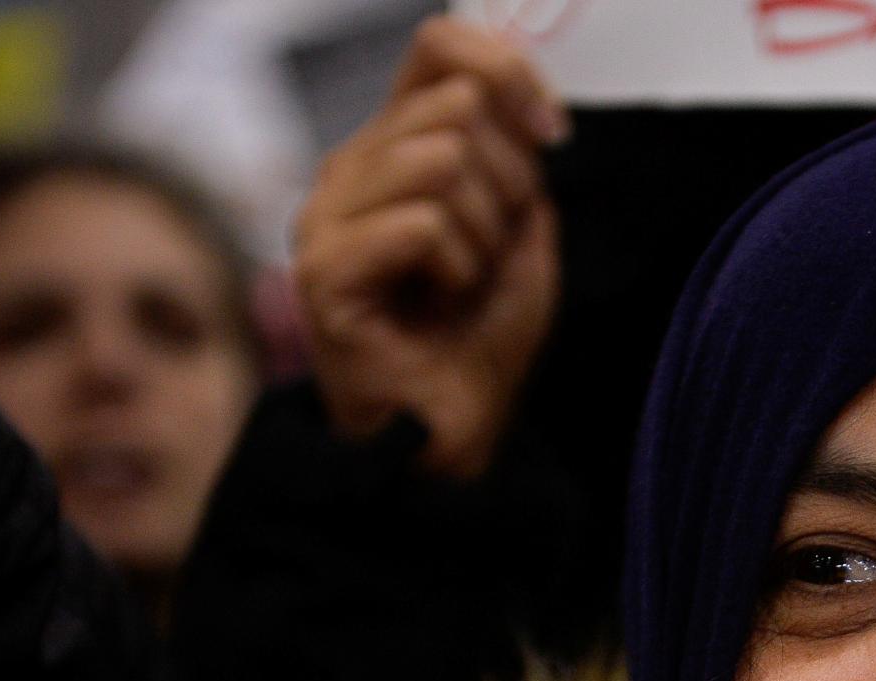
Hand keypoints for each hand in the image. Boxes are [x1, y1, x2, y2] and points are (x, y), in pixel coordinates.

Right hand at [293, 17, 565, 480]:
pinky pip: (421, 225)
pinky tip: (440, 306)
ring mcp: (324, 217)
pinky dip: (457, 269)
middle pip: (455, 107)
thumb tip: (520, 95)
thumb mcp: (522, 233)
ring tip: (463, 284)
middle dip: (506, 184)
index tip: (552, 131)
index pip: (439, 48)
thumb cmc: (478, 343)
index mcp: (392, 148)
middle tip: (491, 252)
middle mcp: (349, 170)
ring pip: (441, 162)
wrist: (450, 437)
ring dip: (482, 234)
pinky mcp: (322, 271)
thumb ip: (517, 155)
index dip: (508, 71)